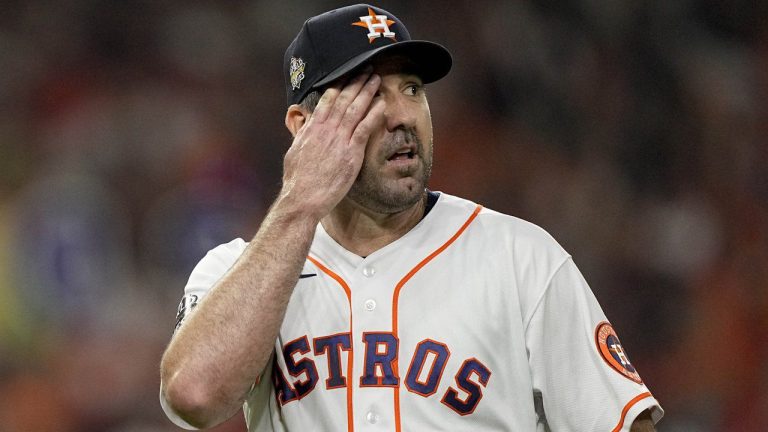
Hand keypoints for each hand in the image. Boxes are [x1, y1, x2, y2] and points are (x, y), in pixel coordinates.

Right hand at [281, 68, 383, 218]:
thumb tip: (302, 122)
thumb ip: (302, 135)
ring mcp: (338, 140)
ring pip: (355, 109)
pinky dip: (373, 114)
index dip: (339, 85)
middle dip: (356, 82)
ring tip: (376, 79)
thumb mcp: (294, 152)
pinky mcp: (350, 153)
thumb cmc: (297, 181)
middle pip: (343, 99)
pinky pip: (364, 128)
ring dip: (367, 92)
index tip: (347, 74)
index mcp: (312, 128)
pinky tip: (381, 104)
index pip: (327, 99)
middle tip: (367, 70)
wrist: (302, 198)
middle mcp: (325, 129)